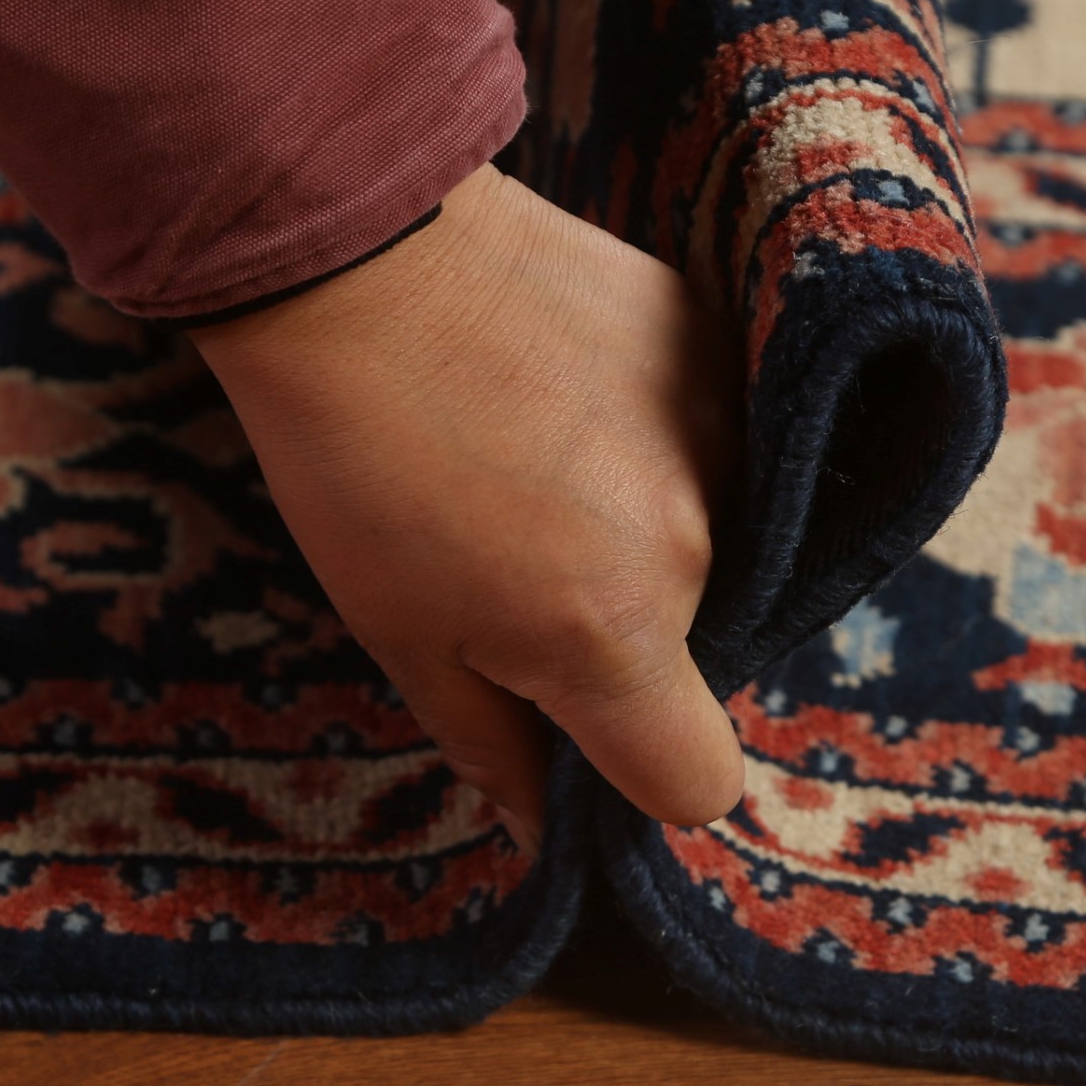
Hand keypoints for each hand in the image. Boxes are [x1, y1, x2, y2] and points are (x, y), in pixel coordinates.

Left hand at [187, 163, 743, 856]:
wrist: (363, 249)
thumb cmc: (358, 460)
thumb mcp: (402, 634)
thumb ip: (492, 748)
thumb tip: (538, 837)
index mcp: (614, 637)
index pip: (697, 781)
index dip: (641, 778)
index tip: (583, 736)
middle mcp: (700, 544)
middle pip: (700, 652)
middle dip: (628, 638)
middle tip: (520, 567)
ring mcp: (727, 433)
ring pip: (715, 541)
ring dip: (650, 532)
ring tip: (538, 468)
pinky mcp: (719, 345)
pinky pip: (720, 440)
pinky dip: (659, 441)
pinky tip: (567, 397)